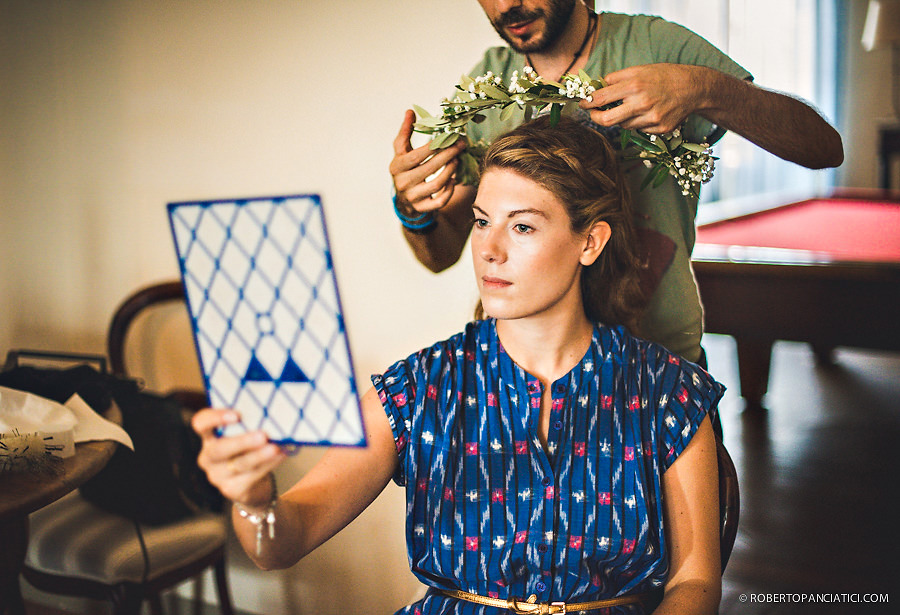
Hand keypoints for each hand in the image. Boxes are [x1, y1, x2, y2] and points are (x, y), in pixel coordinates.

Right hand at [192, 408, 285, 508]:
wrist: (254, 484)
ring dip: (259, 455)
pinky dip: (269, 464)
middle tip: (262, 435)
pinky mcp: (231, 489)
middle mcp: (209, 457)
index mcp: (209, 437)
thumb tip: (272, 414)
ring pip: (239, 464)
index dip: (215, 418)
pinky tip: (280, 456)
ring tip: (275, 448)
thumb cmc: (249, 450)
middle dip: (242, 442)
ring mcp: (217, 476)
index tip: (236, 415)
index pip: (201, 423)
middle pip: (219, 449)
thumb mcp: (245, 435)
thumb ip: (251, 424)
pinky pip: (252, 476)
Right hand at [390, 109, 465, 216]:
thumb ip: (405, 132)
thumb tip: (410, 111)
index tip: (448, 137)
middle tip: (460, 146)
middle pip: (429, 169)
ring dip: (450, 171)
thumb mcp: (401, 151)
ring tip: (457, 160)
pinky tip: (453, 180)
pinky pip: (439, 201)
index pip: (416, 156)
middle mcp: (402, 183)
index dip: (433, 147)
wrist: (403, 198)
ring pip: (436, 185)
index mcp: (396, 167)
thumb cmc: (405, 169)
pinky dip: (449, 191)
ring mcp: (412, 197)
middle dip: (447, 156)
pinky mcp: (422, 208)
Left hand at [581, 64, 704, 133]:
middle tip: (594, 114)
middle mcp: (642, 103)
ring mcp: (652, 118)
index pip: (601, 98)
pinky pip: (639, 130)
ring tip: (632, 106)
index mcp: (634, 85)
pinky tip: (649, 112)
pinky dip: (638, 122)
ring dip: (621, 118)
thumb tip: (595, 87)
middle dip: (596, 118)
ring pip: (623, 125)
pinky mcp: (660, 129)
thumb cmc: (664, 76)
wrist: (693, 88)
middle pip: (607, 121)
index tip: (582, 104)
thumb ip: (616, 79)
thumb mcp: (640, 70)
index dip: (587, 103)